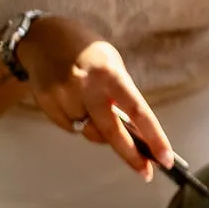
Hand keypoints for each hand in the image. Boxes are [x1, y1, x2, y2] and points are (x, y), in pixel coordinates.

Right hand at [17, 15, 172, 179]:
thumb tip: (136, 134)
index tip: (166, 159)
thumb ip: (122, 96)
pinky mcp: (47, 104)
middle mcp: (85, 86)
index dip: (154, 137)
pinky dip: (78, 122)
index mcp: (109, 74)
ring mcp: (63, 96)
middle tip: (145, 171)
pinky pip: (72, 127)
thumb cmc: (86, 52)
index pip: (138, 111)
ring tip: (93, 107)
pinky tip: (74, 102)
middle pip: (112, 133)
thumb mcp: (112, 64)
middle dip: (131, 156)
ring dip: (100, 131)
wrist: (42, 36)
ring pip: (90, 133)